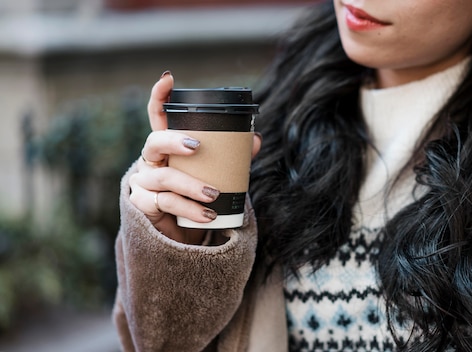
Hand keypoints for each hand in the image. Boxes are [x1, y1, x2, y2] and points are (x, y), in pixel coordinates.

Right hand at [128, 72, 261, 243]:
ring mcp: (144, 182)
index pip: (158, 116)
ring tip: (214, 194)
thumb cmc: (197, 195)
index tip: (169, 78)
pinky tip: (207, 215)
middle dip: (173, 141)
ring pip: (164, 177)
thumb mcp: (215, 173)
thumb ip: (233, 156)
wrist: (183, 233)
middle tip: (197, 147)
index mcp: (167, 146)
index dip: (160, 96)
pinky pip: (166, 203)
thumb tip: (256, 138)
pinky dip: (189, 209)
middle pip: (154, 142)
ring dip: (191, 185)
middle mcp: (151, 160)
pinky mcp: (143, 205)